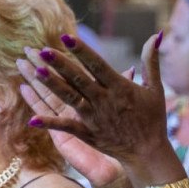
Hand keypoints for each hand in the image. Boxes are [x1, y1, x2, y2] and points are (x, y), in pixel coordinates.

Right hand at [17, 55, 122, 187]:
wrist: (132, 157)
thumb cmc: (130, 131)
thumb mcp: (130, 104)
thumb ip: (127, 85)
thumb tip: (131, 67)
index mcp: (93, 96)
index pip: (77, 72)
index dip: (66, 58)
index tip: (54, 41)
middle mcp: (79, 105)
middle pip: (59, 81)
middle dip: (45, 66)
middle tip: (28, 49)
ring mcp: (74, 120)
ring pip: (52, 98)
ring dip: (39, 85)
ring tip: (24, 68)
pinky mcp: (73, 136)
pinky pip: (57, 126)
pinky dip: (44, 120)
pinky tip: (30, 113)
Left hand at [19, 32, 171, 181]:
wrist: (149, 153)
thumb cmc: (153, 118)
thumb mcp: (155, 88)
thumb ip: (151, 61)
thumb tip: (157, 34)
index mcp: (121, 88)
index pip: (97, 64)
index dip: (81, 50)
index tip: (65, 37)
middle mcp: (105, 101)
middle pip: (79, 79)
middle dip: (60, 64)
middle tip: (42, 50)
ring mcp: (95, 118)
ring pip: (70, 98)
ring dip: (52, 85)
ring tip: (36, 71)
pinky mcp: (88, 134)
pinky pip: (67, 127)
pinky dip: (50, 123)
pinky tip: (32, 119)